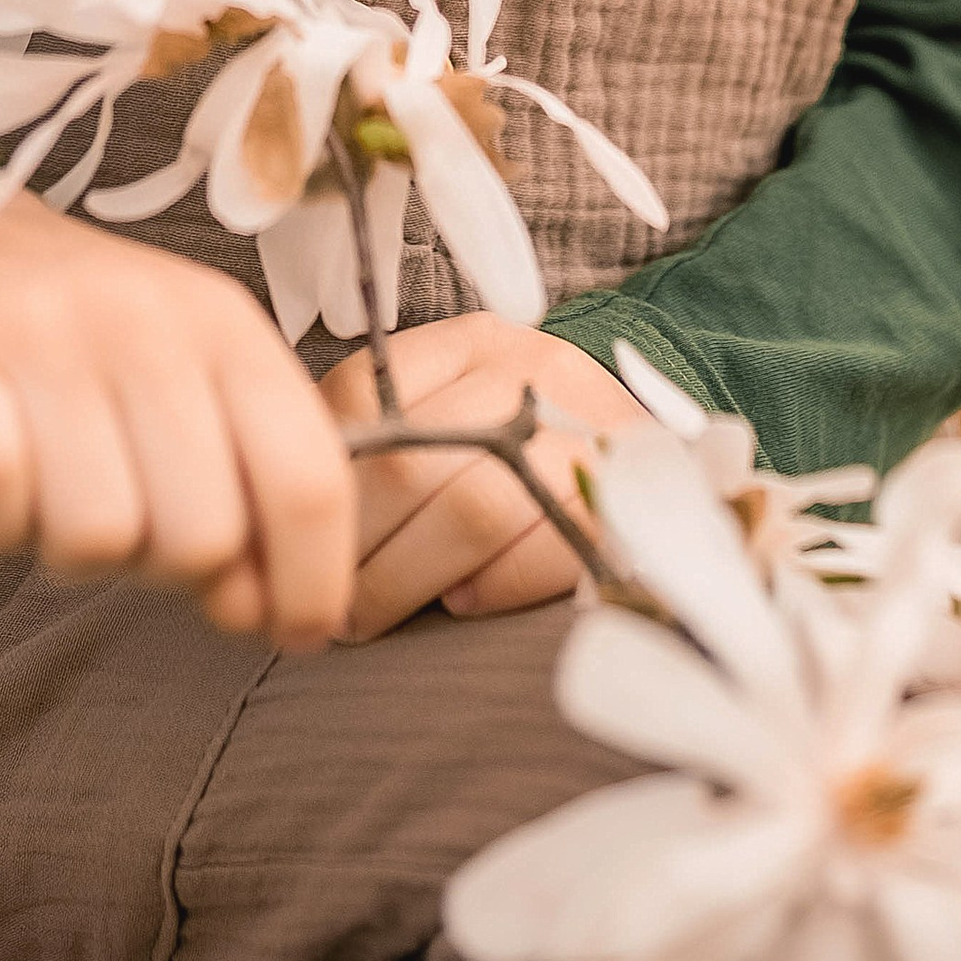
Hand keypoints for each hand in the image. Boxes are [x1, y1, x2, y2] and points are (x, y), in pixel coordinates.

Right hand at [0, 165, 353, 649]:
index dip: (314, 581)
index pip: (309, 477)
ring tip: (51, 484)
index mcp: (224, 325)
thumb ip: (244, 492)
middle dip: (166, 565)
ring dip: (68, 544)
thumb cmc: (81, 338)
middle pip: (203, 536)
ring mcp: (42, 332)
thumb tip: (263, 611)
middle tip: (124, 513)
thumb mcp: (187, 383)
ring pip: (98, 538)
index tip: (297, 630)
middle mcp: (144, 320)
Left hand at [320, 314, 639, 640]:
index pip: (367, 394)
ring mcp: (584, 431)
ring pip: (471, 509)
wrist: (666, 475)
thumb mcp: (460, 412)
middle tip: (322, 599)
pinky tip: (460, 603)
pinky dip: (488, 588)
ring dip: (401, 580)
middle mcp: (530, 369)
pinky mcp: (626, 501)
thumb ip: (393, 436)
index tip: (295, 537)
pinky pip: (541, 550)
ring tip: (369, 617)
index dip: (321, 479)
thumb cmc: (529, 455)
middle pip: (411, 460)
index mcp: (473, 342)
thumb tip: (295, 510)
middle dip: (352, 545)